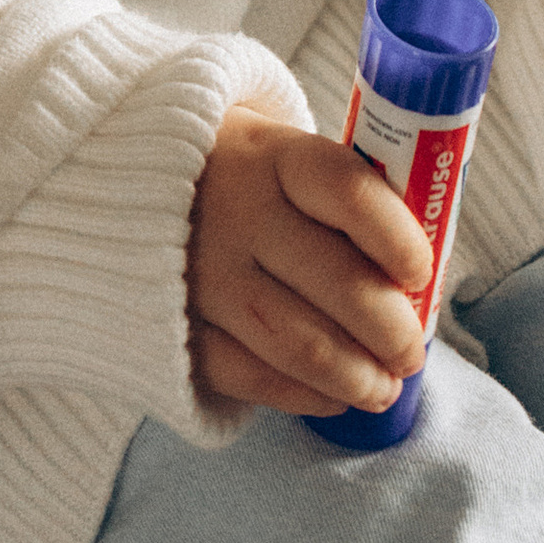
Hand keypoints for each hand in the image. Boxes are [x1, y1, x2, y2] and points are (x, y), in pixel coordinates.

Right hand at [186, 108, 431, 419]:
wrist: (119, 168)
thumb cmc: (235, 167)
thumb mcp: (280, 147)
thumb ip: (341, 193)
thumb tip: (420, 271)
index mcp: (272, 154)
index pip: (347, 191)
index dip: (397, 237)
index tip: (424, 272)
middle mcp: (235, 209)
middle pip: (334, 279)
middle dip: (391, 328)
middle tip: (413, 351)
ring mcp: (202, 271)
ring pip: (298, 340)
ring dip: (355, 374)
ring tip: (385, 386)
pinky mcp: (177, 321)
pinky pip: (248, 374)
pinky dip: (302, 394)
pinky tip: (334, 394)